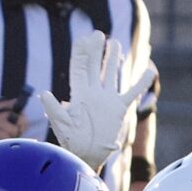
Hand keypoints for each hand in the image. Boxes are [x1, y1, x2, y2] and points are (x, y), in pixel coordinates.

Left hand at [40, 28, 156, 170]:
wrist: (87, 156)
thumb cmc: (71, 143)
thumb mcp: (61, 125)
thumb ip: (54, 109)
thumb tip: (43, 94)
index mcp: (78, 94)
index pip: (79, 68)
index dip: (80, 53)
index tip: (83, 38)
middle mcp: (92, 93)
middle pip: (94, 67)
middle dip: (96, 51)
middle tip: (98, 34)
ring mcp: (106, 100)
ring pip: (111, 75)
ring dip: (113, 60)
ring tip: (115, 43)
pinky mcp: (119, 109)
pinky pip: (132, 92)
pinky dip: (141, 83)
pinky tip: (149, 70)